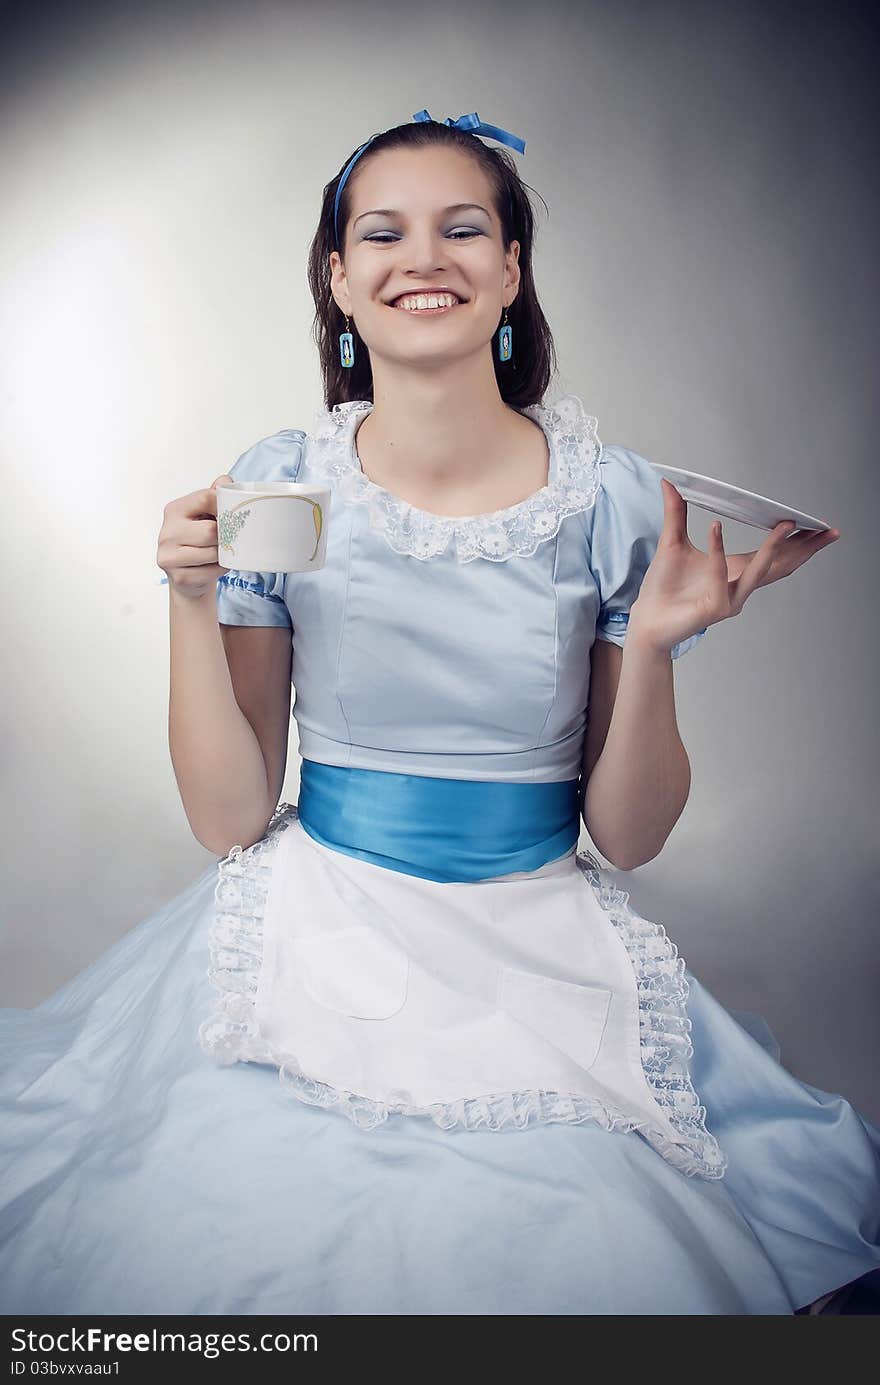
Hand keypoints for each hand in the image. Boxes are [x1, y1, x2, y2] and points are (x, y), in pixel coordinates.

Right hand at [157, 474, 234, 599]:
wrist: (186, 575)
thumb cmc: (197, 541)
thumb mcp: (203, 515)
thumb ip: (213, 496)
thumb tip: (226, 481)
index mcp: (174, 510)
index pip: (206, 498)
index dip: (225, 506)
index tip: (234, 513)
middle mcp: (167, 532)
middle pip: (211, 530)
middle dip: (225, 536)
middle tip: (228, 538)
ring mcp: (169, 556)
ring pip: (212, 553)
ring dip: (223, 554)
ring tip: (220, 553)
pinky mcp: (178, 577)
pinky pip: (211, 572)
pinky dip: (219, 570)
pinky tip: (214, 566)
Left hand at [626, 478, 840, 653]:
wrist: (646, 619)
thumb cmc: (661, 588)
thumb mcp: (672, 541)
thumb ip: (676, 512)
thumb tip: (669, 482)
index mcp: (735, 572)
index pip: (776, 557)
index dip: (799, 544)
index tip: (818, 528)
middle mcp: (738, 588)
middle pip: (780, 566)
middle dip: (804, 548)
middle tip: (822, 529)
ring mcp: (730, 600)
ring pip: (758, 571)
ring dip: (773, 548)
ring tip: (785, 524)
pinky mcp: (715, 608)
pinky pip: (719, 574)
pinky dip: (717, 550)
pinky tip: (715, 526)